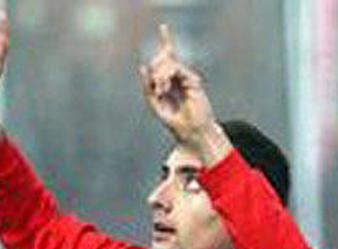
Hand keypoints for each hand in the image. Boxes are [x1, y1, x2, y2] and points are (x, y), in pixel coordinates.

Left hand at [139, 24, 231, 164]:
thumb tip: (143, 67)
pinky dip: (165, 77)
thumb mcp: (156, 104)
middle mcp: (179, 77)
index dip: (167, 40)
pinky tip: (163, 89)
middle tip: (156, 89)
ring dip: (159, 76)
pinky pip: (175, 69)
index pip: (168, 59)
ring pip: (169, 63)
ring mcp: (187, 78)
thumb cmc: (175, 122)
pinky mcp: (194, 81)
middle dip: (155, 71)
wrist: (192, 133)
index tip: (164, 27)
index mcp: (171, 82)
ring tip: (160, 91)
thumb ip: (149, 88)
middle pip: (165, 59)